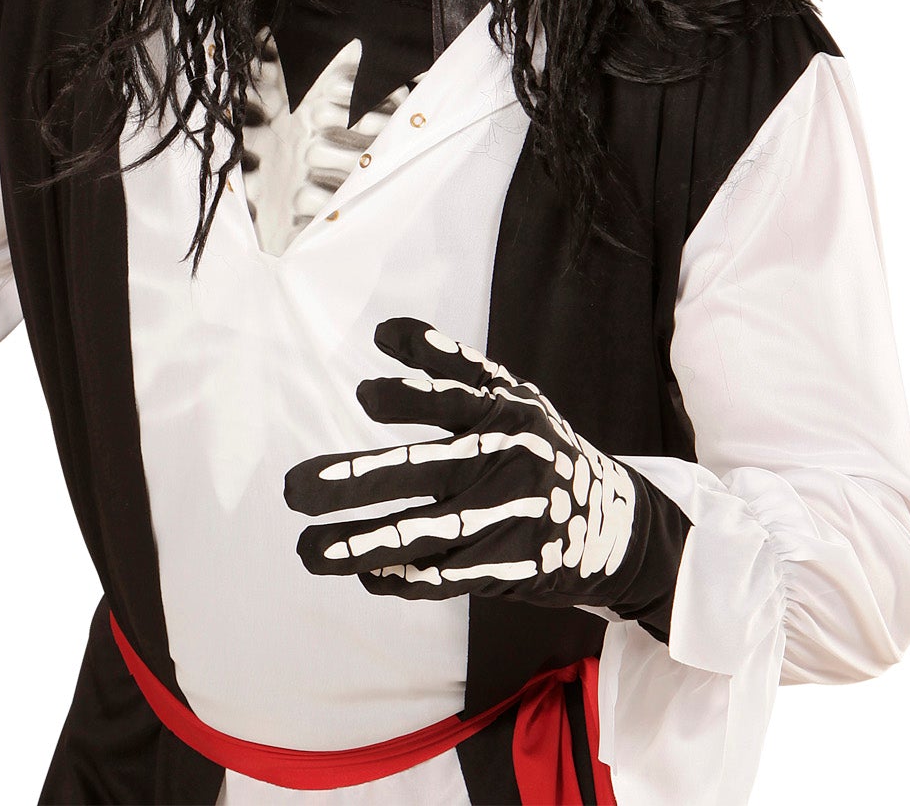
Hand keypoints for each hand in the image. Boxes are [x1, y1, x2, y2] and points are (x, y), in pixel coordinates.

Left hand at [284, 317, 683, 617]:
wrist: (617, 521)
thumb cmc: (540, 444)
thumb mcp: (510, 393)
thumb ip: (448, 363)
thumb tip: (382, 332)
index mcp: (502, 413)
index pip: (451, 398)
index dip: (410, 395)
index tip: (365, 397)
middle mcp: (501, 463)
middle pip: (418, 472)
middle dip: (350, 481)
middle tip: (292, 488)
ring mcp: (505, 519)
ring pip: (422, 533)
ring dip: (360, 544)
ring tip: (308, 549)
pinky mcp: (510, 567)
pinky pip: (447, 576)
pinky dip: (404, 577)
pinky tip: (365, 574)